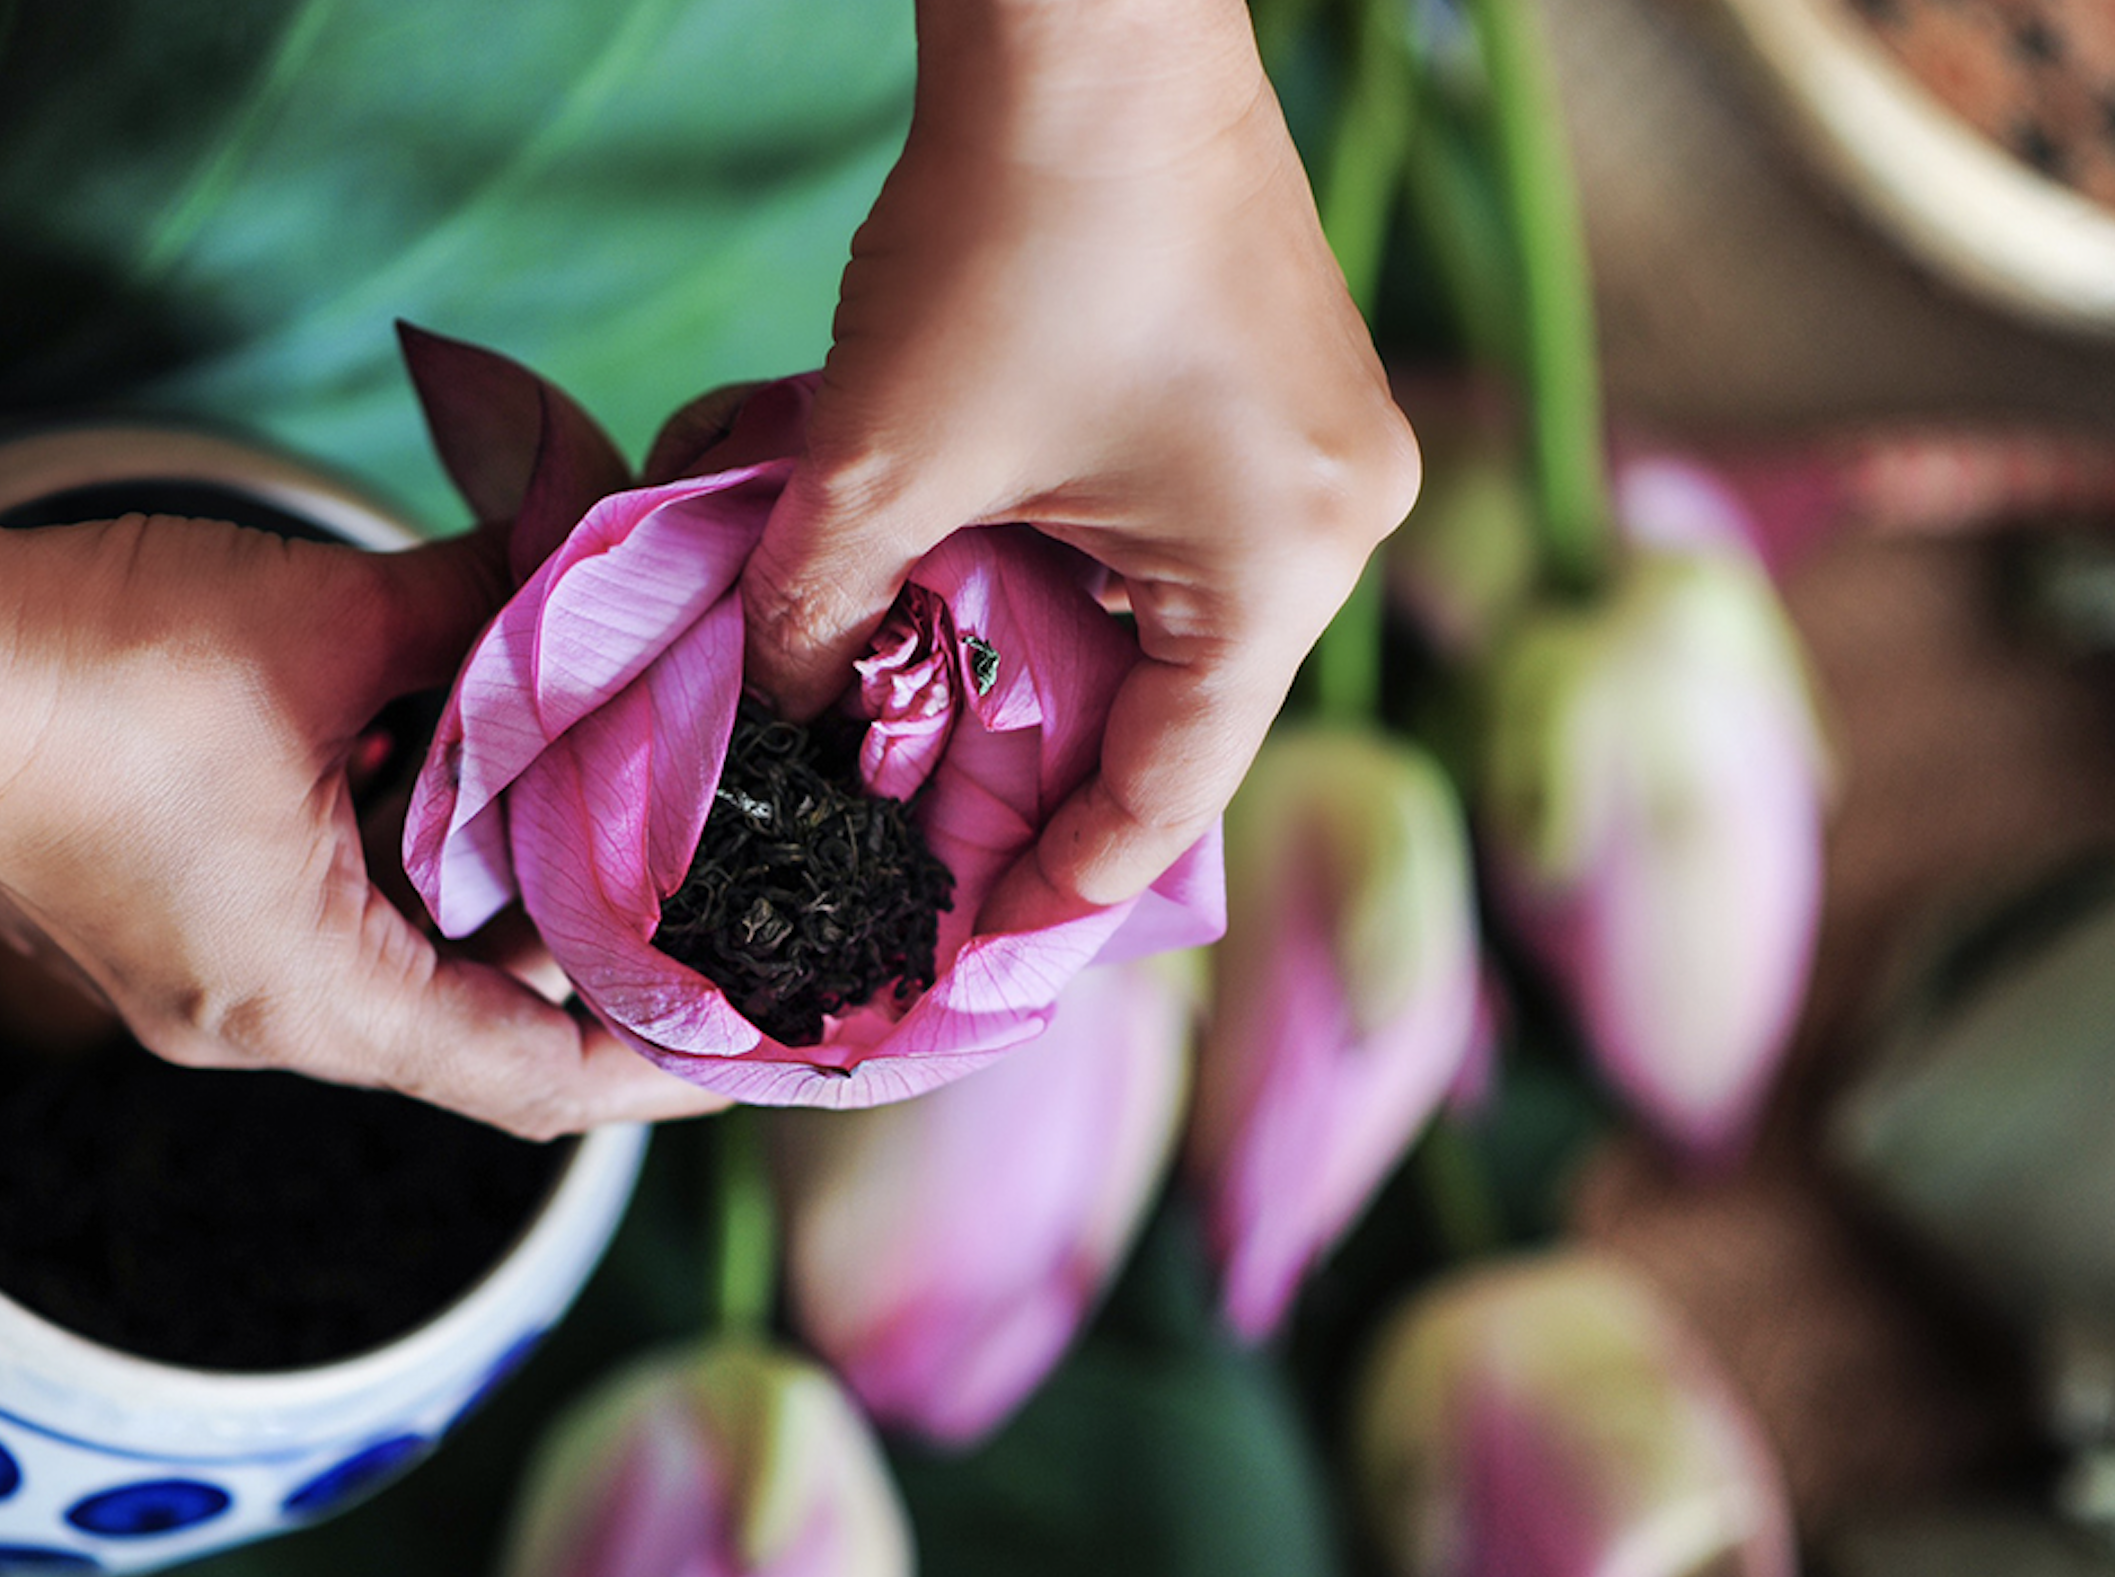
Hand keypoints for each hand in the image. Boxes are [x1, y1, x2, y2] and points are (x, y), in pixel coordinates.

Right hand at [0, 514, 720, 1139]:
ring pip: (401, 969)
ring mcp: (203, 985)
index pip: (533, 1078)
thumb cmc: (90, 660)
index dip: (659, 1070)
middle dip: (584, 955)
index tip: (752, 1043)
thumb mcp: (324, 623)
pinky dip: (403, 866)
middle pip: (475, 1028)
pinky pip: (328, 927)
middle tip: (690, 881)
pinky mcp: (169, 929)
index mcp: (308, 993)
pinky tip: (445, 766)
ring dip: (487, 897)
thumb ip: (474, 611)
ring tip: (585, 807)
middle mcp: (258, 1021)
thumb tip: (578, 572)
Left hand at [743, 0, 1419, 932]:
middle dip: (1046, 778)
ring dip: (1057, 671)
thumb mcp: (886, 461)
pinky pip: (1184, 537)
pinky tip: (987, 596)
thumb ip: (821, 614)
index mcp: (1279, 571)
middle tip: (941, 853)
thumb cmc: (1010, 233)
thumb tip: (779, 713)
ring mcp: (1323, 448)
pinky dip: (1084, 581)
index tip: (972, 945)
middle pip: (1177, 710)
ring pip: (1174, 623)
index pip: (1166, 788)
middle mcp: (1335, 523)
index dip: (1059, 880)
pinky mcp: (1284, 387)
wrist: (1090, 16)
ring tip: (944, 738)